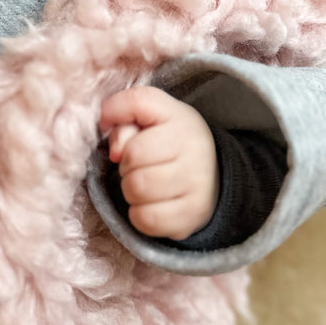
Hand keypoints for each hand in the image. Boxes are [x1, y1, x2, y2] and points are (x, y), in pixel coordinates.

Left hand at [98, 86, 218, 240]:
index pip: (137, 105)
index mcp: (180, 117)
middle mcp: (194, 148)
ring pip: (136, 189)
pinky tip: (150, 204)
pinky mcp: (192, 216)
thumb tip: (115, 151)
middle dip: (125, 162)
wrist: (210, 176)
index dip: (116, 115)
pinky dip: (139, 215)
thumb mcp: (148, 116)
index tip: (120, 130)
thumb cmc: (167, 141)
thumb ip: (124, 114)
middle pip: (131, 157)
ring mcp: (197, 184)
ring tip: (144, 184)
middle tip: (138, 165)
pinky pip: (145, 219)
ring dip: (130, 190)